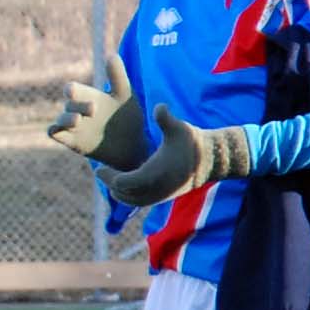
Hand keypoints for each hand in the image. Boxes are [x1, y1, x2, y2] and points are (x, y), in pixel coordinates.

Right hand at [45, 63, 150, 167]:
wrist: (132, 145)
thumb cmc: (127, 117)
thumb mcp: (125, 96)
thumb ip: (117, 77)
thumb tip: (112, 55)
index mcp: (89, 97)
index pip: (74, 90)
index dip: (72, 90)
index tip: (73, 91)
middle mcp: (78, 110)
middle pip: (69, 105)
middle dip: (78, 105)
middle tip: (93, 108)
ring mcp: (73, 126)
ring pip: (60, 119)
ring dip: (66, 119)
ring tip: (79, 120)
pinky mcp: (72, 141)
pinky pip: (56, 134)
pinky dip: (55, 131)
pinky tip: (60, 131)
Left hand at [99, 109, 253, 207]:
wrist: (210, 160)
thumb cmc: (192, 142)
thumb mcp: (179, 128)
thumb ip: (165, 118)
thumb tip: (159, 106)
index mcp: (153, 174)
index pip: (121, 183)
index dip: (108, 176)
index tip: (100, 167)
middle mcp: (155, 189)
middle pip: (122, 194)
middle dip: (111, 184)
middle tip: (103, 172)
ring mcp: (160, 196)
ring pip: (131, 201)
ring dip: (120, 192)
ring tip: (113, 178)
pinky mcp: (164, 198)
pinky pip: (141, 202)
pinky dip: (130, 196)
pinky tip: (127, 183)